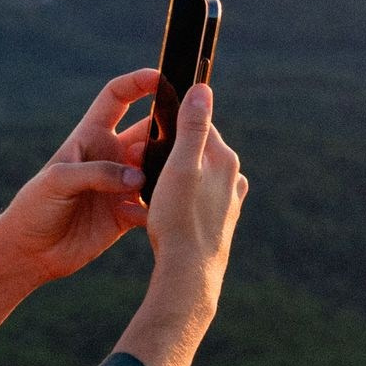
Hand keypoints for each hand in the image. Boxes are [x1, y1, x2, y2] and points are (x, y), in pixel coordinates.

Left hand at [0, 68, 159, 283]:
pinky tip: (149, 217)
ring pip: (158, 168)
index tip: (160, 77)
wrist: (30, 252)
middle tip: (184, 139)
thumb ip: (96, 173)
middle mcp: (110, 156)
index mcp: (90, 136)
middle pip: (148, 132)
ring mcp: (121, 184)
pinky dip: (159, 208)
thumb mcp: (57, 181)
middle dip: (168, 130)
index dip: (138, 83)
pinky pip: (154, 205)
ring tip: (172, 179)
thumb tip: (136, 177)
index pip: (117, 97)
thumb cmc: (34, 207)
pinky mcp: (127, 213)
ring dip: (167, 170)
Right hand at [141, 81, 246, 311]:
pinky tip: (142, 216)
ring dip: (161, 183)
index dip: (170, 125)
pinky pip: (187, 206)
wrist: (189, 276)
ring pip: (187, 181)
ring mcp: (225, 204)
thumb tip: (202, 89)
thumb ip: (193, 127)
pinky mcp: (216, 225)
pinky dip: (166, 206)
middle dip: (163, 155)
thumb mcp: (180, 165)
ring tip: (134, 195)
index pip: (199, 125)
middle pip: (192, 153)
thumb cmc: (180, 219)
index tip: (147, 132)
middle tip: (136, 166)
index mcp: (224, 160)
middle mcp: (232, 180)